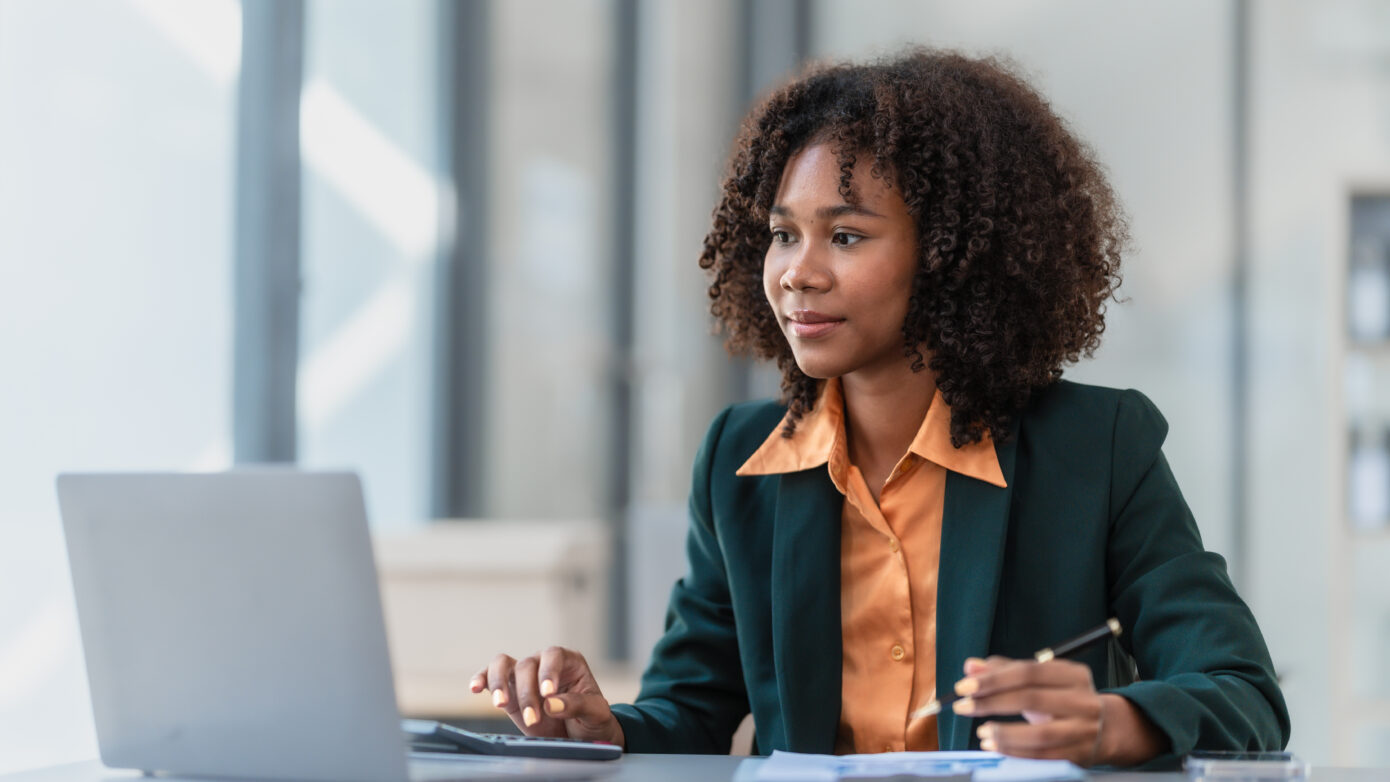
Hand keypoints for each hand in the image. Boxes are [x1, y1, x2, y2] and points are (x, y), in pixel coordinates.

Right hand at [471, 646, 624, 749]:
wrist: (579, 736)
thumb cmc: (591, 719)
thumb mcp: (596, 712)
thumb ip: (577, 705)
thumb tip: (551, 704)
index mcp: (569, 662)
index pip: (554, 655)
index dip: (548, 671)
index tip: (548, 694)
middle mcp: (543, 664)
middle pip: (527, 665)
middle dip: (528, 693)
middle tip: (534, 718)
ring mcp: (524, 676)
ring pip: (503, 664)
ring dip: (499, 683)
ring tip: (501, 704)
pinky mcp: (509, 691)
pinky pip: (490, 678)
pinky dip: (481, 679)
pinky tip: (475, 688)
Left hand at [951, 656, 1164, 766]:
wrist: (1110, 729)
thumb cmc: (1063, 699)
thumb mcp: (1041, 681)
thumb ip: (1004, 671)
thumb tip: (970, 666)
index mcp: (1072, 674)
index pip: (1028, 672)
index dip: (993, 678)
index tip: (964, 685)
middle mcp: (1082, 700)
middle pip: (1032, 698)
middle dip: (991, 702)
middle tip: (962, 706)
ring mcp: (1083, 730)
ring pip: (1040, 733)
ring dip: (1005, 734)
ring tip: (982, 732)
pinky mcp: (1079, 755)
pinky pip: (1044, 756)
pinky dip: (1015, 753)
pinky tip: (994, 746)